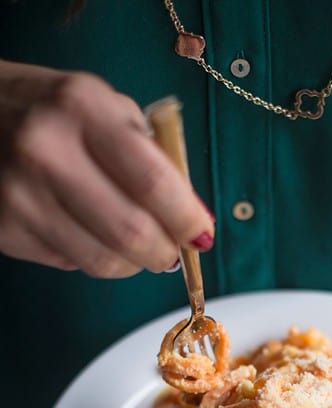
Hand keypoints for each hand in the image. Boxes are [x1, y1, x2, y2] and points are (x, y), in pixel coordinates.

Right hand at [0, 61, 214, 276]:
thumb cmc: (51, 111)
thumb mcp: (102, 107)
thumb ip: (151, 156)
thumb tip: (194, 218)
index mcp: (82, 108)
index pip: (153, 182)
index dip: (186, 219)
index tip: (201, 235)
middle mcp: (46, 151)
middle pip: (132, 233)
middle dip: (165, 252)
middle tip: (172, 252)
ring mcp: (20, 195)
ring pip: (104, 262)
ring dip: (133, 263)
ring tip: (135, 246)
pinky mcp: (5, 229)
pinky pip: (71, 264)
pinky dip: (93, 257)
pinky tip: (88, 232)